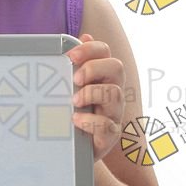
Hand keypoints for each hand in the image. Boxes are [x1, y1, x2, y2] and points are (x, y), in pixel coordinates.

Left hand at [66, 33, 124, 163]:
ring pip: (115, 94)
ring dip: (92, 93)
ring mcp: (113, 113)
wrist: (72, 150)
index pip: (105, 52)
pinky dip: (91, 121)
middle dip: (94, 68)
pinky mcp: (109, 135)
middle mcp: (112, 91)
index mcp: (102, 76)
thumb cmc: (73, 113)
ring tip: (74, 101)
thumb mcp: (69, 88)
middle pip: (116, 68)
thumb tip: (85, 35)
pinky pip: (108, 125)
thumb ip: (76, 64)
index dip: (90, 49)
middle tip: (75, 78)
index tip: (70, 55)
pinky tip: (76, 120)